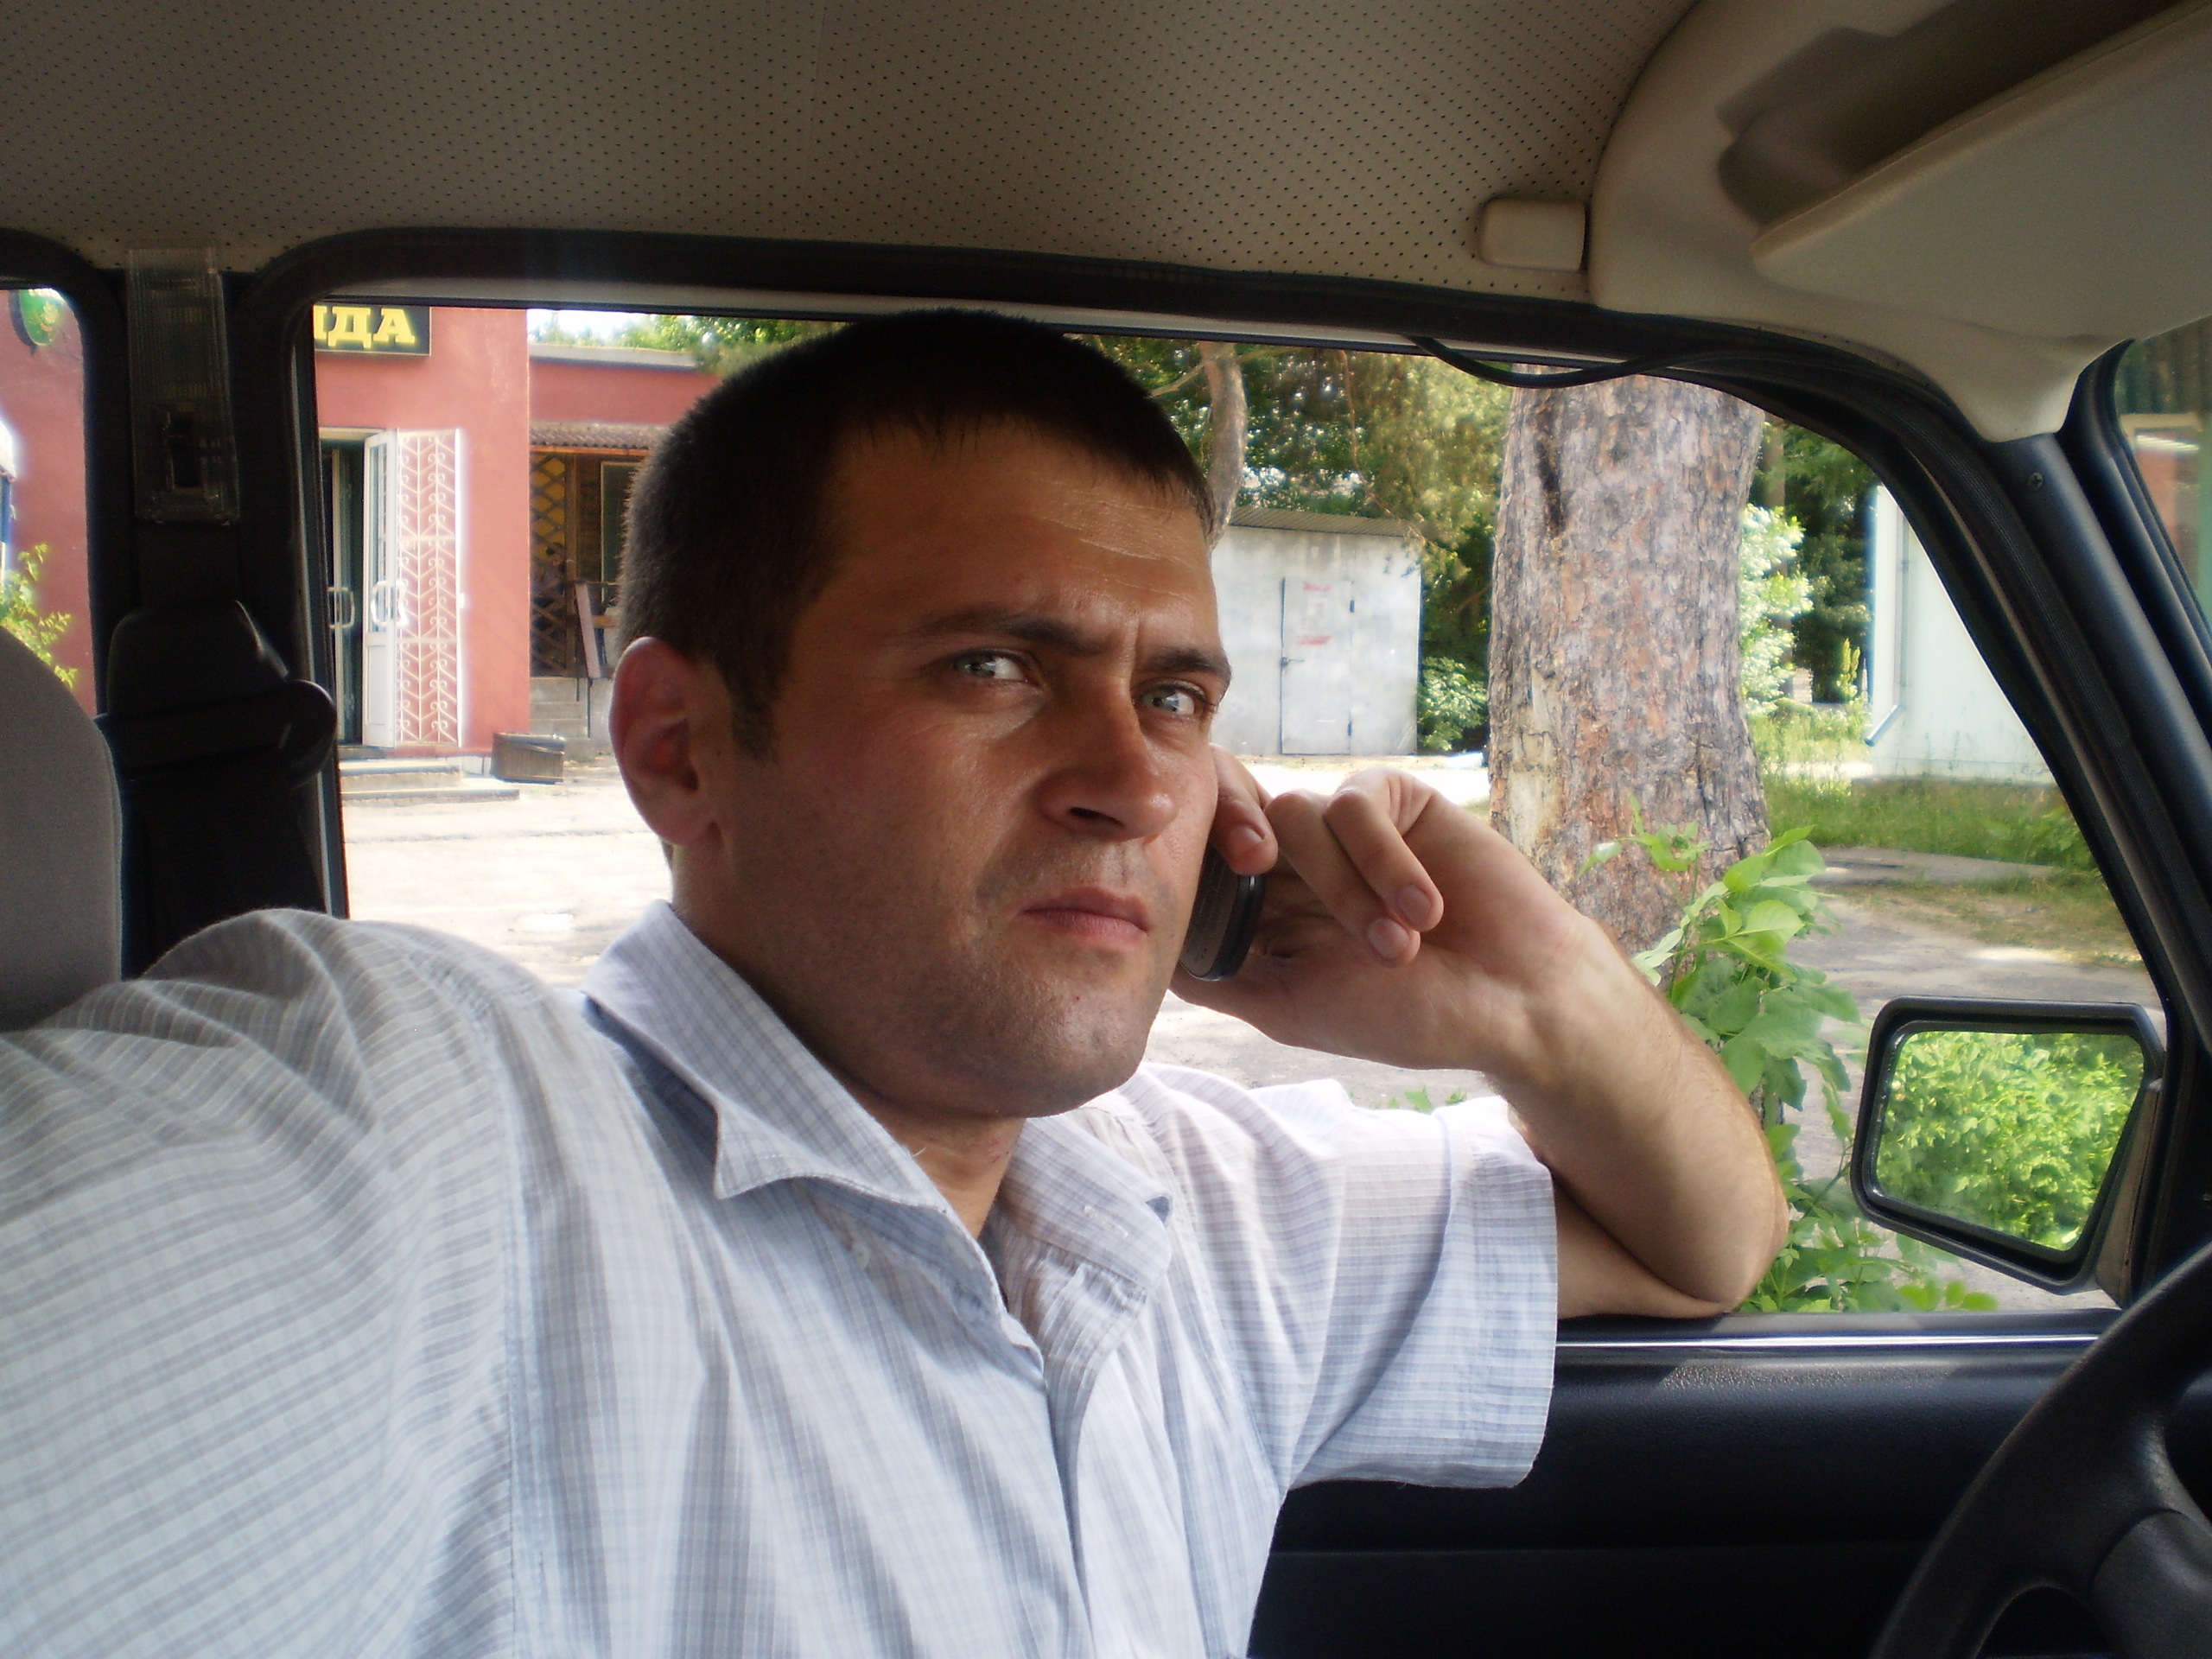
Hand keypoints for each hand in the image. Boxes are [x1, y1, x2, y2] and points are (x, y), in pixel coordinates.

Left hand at [1179, 757, 1620, 1085]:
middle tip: (1260, 874)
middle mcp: (1294, 863)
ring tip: (1397, 948)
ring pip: (1292, 817)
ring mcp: (1343, 830)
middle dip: (1244, 853)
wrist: (1513, 1002)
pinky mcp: (1394, 800)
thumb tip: (1136, 950)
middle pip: (1229, 818)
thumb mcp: (1290, 1006)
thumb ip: (1215, 976)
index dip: (1184, 863)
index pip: (1197, 864)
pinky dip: (1383, 860)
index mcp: (1261, 910)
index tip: (1185, 889)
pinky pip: (1354, 803)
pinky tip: (1426, 909)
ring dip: (1344, 888)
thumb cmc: (1407, 1016)